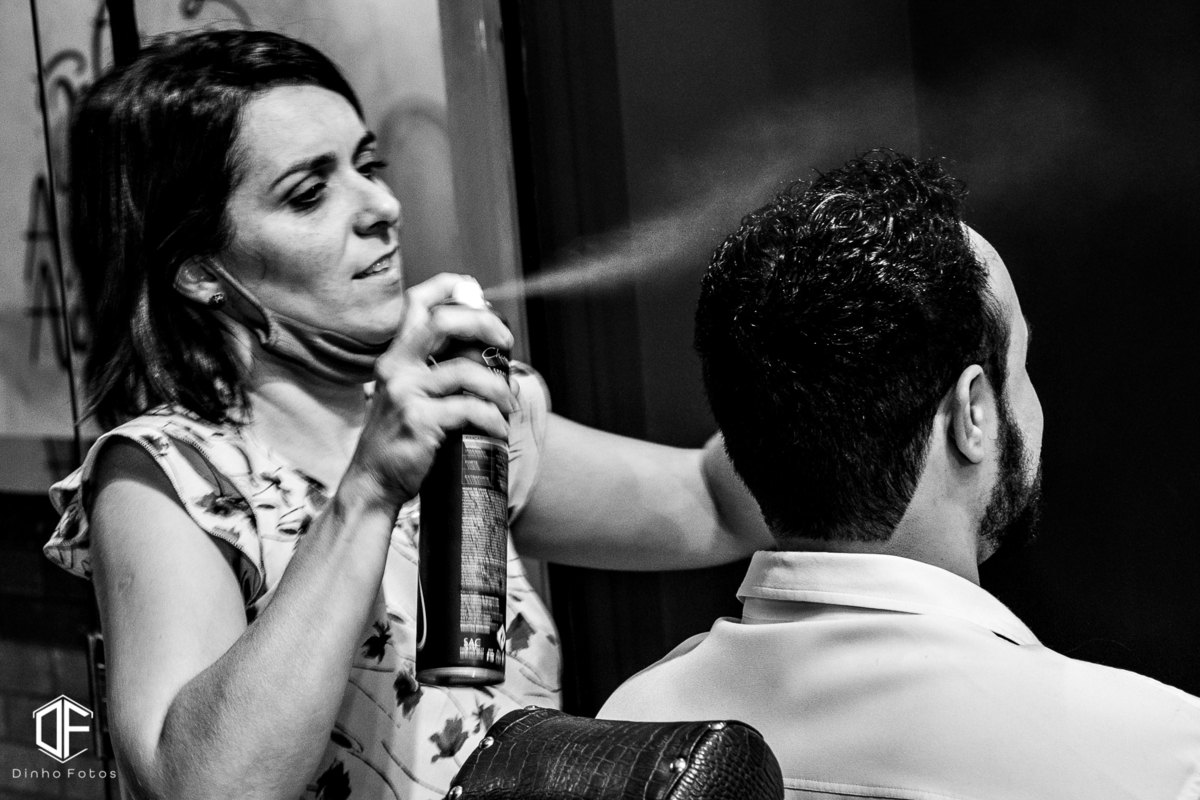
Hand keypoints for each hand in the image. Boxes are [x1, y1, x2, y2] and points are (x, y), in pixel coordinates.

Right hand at [345, 274, 516, 507]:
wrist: (373, 481)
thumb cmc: (399, 439)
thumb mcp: (406, 395)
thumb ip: (431, 370)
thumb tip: (481, 352)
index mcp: (395, 357)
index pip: (416, 303)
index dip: (447, 286)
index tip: (475, 288)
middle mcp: (396, 368)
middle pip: (443, 322)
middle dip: (484, 325)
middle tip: (506, 342)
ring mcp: (405, 394)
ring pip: (467, 372)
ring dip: (499, 387)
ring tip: (509, 403)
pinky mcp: (419, 421)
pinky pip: (469, 409)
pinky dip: (492, 418)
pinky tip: (498, 428)